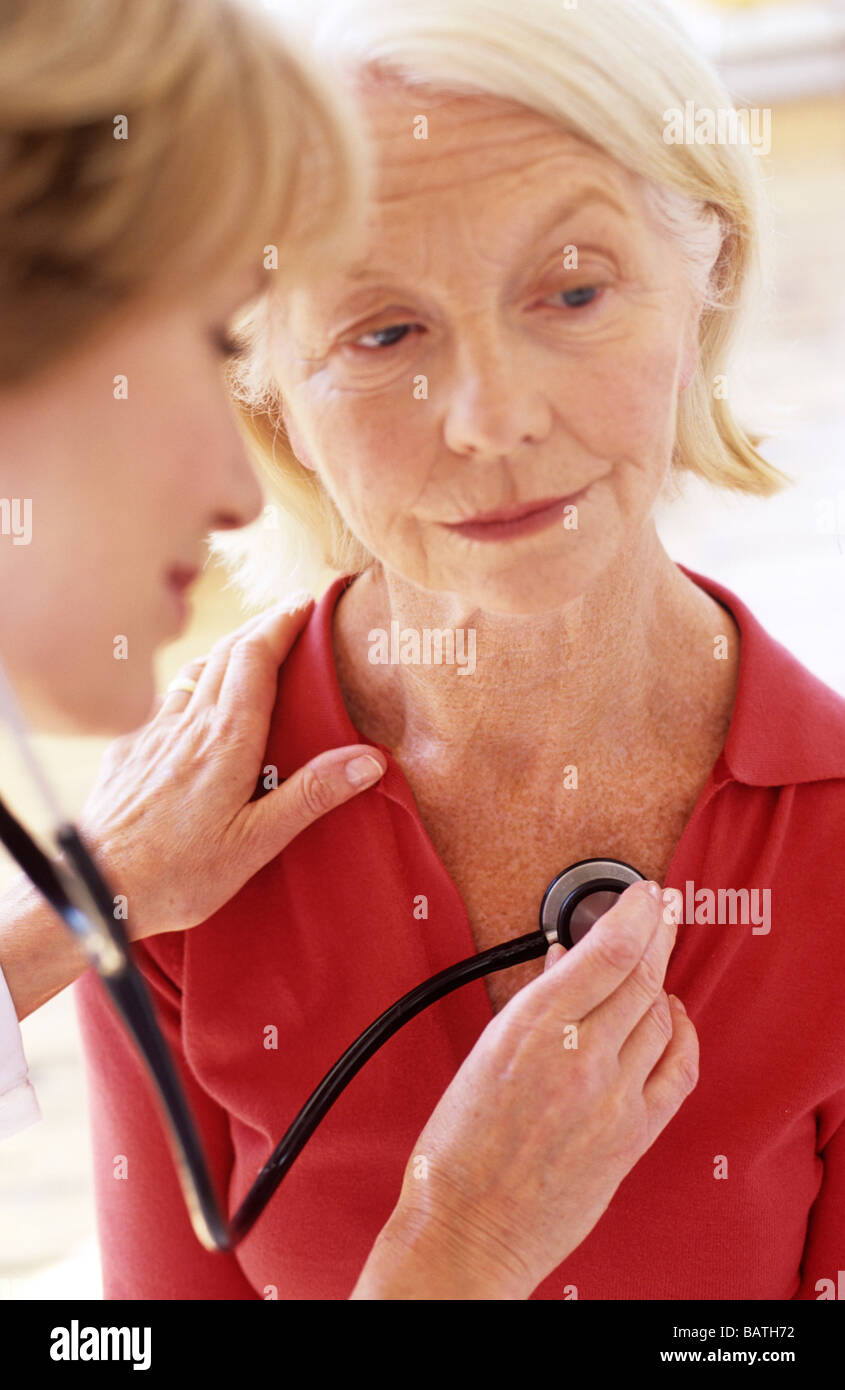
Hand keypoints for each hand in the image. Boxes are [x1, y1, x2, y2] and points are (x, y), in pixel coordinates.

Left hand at [77, 599, 385, 939]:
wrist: (92, 886)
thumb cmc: (176, 875)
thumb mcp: (256, 843)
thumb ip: (310, 795)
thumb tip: (368, 760)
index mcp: (227, 740)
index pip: (256, 658)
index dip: (282, 623)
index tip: (306, 603)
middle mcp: (188, 725)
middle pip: (226, 653)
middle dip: (261, 626)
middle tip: (289, 614)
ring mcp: (152, 733)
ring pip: (195, 671)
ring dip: (227, 649)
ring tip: (251, 645)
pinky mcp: (127, 750)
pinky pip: (166, 700)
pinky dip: (193, 682)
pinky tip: (196, 698)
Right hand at [362, 880, 696, 1298]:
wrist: (469, 1224)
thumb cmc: (460, 1143)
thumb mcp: (486, 1050)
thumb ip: (536, 1000)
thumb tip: (567, 957)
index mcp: (532, 1027)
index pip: (609, 951)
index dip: (638, 913)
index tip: (647, 893)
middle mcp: (581, 1057)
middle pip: (643, 977)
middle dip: (658, 935)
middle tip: (664, 909)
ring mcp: (614, 1098)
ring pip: (660, 1018)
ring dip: (659, 985)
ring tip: (652, 966)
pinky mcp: (634, 1136)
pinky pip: (678, 1070)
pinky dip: (681, 1035)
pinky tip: (672, 1018)